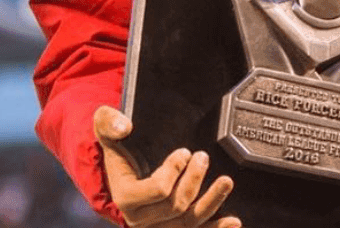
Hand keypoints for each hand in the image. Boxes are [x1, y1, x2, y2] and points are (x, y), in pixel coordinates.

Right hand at [93, 106, 239, 227]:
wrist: (119, 169)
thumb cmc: (117, 146)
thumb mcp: (107, 126)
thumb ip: (109, 122)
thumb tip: (124, 126)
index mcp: (126, 196)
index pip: (157, 190)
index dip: (174, 170)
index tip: (184, 152)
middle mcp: (140, 218)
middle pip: (176, 207)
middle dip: (194, 180)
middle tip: (202, 157)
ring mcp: (158, 225)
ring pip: (189, 222)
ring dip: (212, 202)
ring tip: (226, 182)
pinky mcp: (173, 227)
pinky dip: (215, 227)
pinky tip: (233, 221)